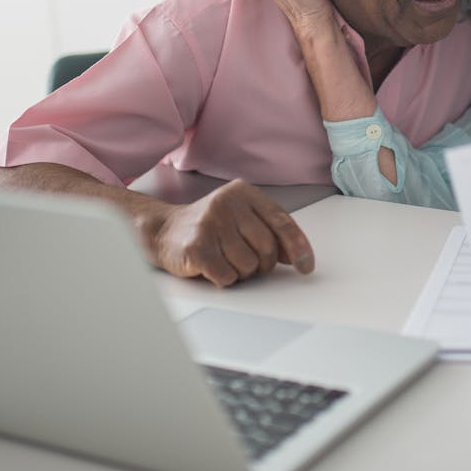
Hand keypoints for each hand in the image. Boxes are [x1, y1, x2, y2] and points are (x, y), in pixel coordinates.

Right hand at [144, 179, 314, 286]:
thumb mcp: (242, 217)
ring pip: (249, 265)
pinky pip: (228, 276)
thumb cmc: (209, 226)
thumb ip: (270, 230)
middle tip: (249, 262)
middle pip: (267, 247)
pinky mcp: (197, 247)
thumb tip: (297, 256)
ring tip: (226, 260)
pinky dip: (224, 278)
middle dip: (262, 264)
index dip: (298, 247)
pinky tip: (213, 266)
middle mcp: (226, 203)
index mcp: (243, 192)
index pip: (281, 221)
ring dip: (242, 272)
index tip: (306, 266)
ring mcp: (210, 224)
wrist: (164, 230)